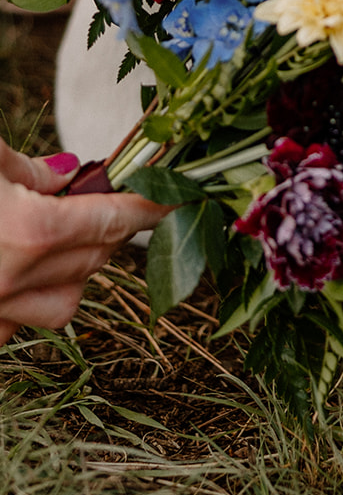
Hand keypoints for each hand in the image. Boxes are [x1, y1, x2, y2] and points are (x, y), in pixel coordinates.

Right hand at [0, 141, 166, 342]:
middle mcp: (14, 280)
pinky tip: (22, 275)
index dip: (149, 207)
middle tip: (101, 201)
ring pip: (65, 303)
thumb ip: (31, 168)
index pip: (113, 220)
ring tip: (56, 236)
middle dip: (110, 228)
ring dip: (74, 272)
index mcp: (30, 230)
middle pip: (94, 259)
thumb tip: (68, 173)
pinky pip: (20, 326)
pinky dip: (31, 303)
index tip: (174, 199)